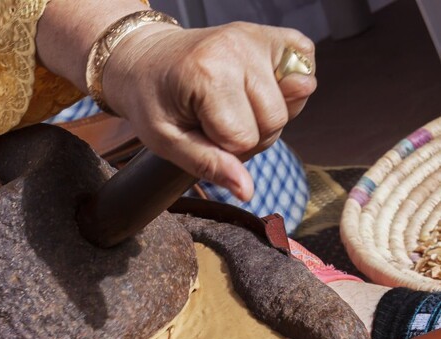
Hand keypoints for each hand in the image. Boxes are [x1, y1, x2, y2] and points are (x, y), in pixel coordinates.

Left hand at [102, 21, 315, 199]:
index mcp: (207, 74)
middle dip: (248, 134)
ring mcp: (259, 37)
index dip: (225, 151)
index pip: (244, 140)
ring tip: (231, 105)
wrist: (148, 59)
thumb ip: (207, 164)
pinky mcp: (274, 33)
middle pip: (273, 122)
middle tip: (215, 121)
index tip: (201, 136)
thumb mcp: (165, 140)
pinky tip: (255, 86)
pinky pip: (305, 66)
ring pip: (291, 103)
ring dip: (265, 115)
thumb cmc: (153, 100)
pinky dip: (288, 85)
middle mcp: (238, 48)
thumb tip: (248, 192)